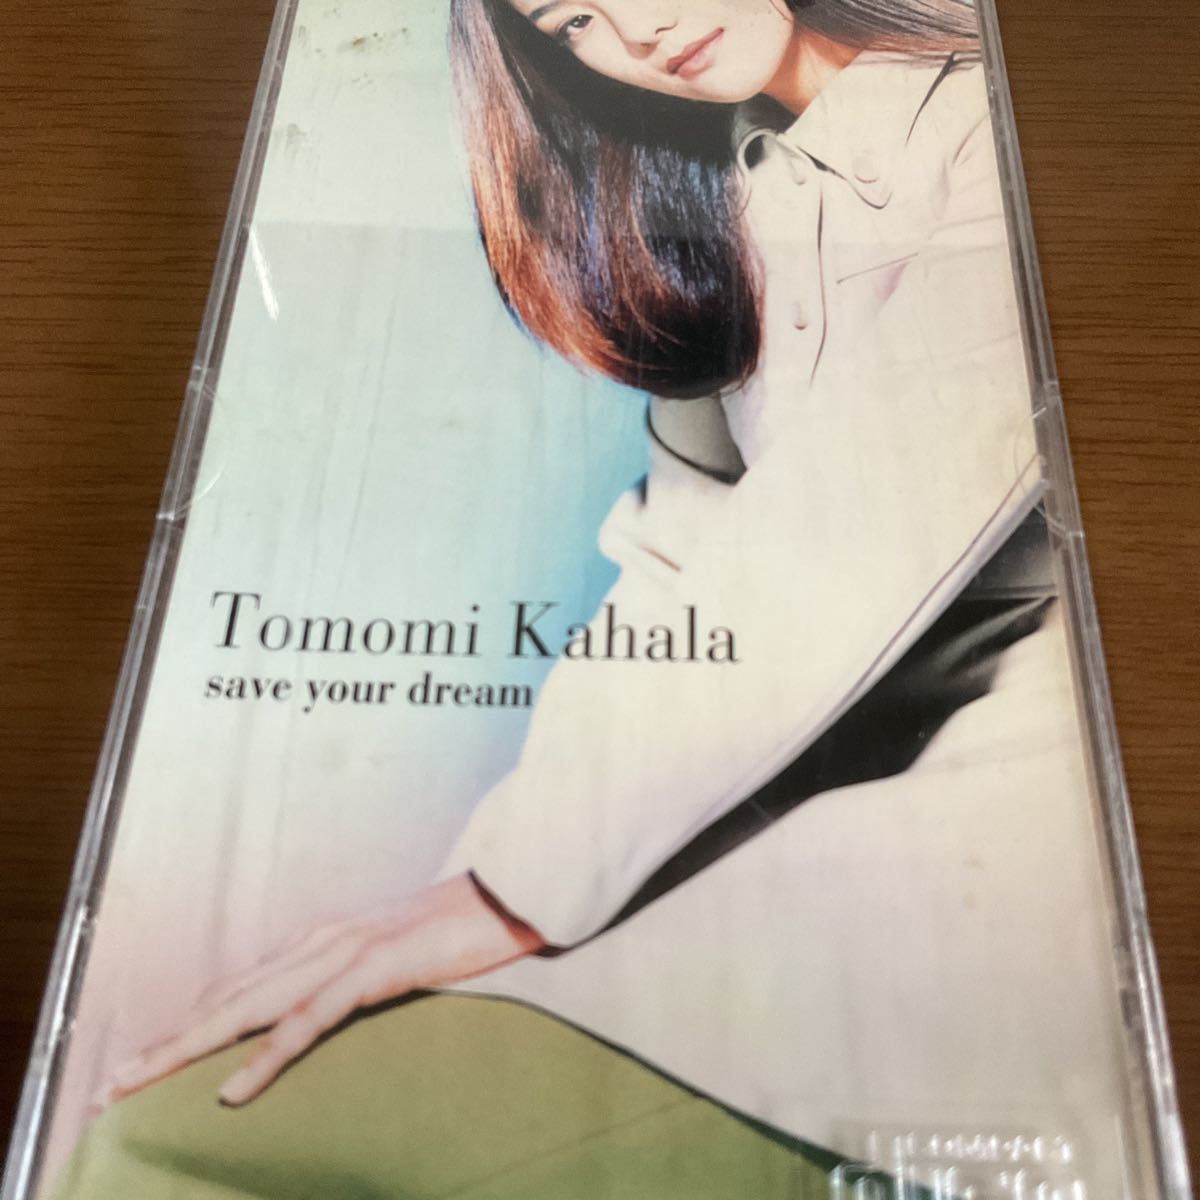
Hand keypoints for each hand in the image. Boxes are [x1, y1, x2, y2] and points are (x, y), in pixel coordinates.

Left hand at [101, 874, 541, 1106]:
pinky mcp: (372, 971)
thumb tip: (325, 1008)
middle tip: (110, 1082)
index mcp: (320, 938)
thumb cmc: (454, 928)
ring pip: (249, 1009)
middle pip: (226, 998)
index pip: (238, 986)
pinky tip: (233, 1090)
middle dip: (165, 1042)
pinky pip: (309, 1023)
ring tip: (138, 1082)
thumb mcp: (392, 954)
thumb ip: (352, 977)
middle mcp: (318, 941)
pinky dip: (265, 1059)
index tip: (145, 1057)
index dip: (187, 1023)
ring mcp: (342, 953)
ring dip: (187, 1048)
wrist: (504, 894)